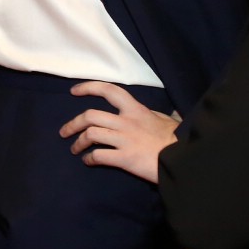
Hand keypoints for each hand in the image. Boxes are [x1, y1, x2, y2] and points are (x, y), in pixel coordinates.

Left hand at [58, 81, 180, 184]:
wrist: (184, 158)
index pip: (108, 90)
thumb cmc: (176, 138)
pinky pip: (99, 156)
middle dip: (72, 123)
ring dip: (78, 142)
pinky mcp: (125, 158)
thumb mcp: (165, 119)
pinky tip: (88, 161)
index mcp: (135, 109)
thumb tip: (162, 112)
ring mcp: (124, 140)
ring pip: (91, 135)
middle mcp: (126, 122)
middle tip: (64, 131)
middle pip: (90, 115)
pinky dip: (89, 158)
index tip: (74, 91)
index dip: (88, 87)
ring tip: (75, 149)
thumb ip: (153, 114)